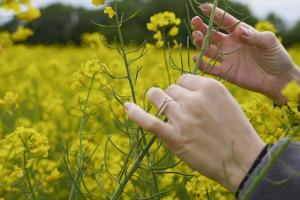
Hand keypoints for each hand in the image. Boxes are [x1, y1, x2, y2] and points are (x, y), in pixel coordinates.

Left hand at [124, 74, 264, 191]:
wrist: (243, 161)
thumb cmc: (236, 132)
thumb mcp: (226, 103)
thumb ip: (203, 93)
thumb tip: (179, 89)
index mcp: (209, 87)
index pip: (183, 79)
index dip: (183, 90)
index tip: (188, 100)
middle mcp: (194, 99)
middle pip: (170, 88)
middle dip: (174, 98)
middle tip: (184, 113)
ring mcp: (182, 118)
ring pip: (158, 97)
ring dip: (160, 102)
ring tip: (168, 113)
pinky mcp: (174, 137)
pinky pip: (148, 121)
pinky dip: (135, 113)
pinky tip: (127, 107)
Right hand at [192, 3, 299, 104]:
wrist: (278, 79)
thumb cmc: (276, 56)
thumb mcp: (269, 41)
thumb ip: (254, 35)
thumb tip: (239, 31)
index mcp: (240, 33)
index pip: (225, 21)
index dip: (214, 14)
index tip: (204, 8)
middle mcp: (230, 44)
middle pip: (212, 34)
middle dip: (202, 27)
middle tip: (195, 22)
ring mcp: (226, 58)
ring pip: (208, 49)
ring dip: (200, 43)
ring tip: (196, 37)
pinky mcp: (225, 72)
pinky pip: (210, 68)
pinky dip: (202, 64)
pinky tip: (196, 58)